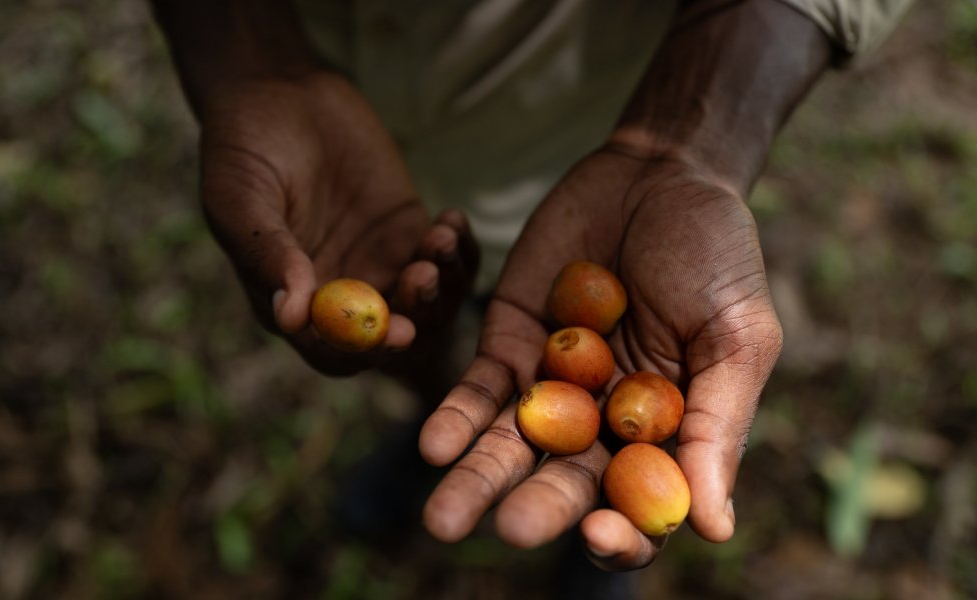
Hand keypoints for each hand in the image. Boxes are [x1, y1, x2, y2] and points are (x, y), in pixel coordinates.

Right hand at [199, 73, 476, 374]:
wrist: (278, 92)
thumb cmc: (244, 146)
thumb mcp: (241, 198)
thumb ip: (267, 255)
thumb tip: (290, 317)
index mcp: (290, 302)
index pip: (334, 351)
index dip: (367, 350)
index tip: (396, 332)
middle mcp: (338, 295)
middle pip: (391, 336)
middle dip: (416, 316)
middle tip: (423, 276)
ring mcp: (378, 265)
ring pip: (427, 303)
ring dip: (443, 284)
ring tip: (441, 237)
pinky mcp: (408, 233)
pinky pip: (446, 262)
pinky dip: (459, 252)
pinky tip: (450, 221)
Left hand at [418, 146, 783, 568]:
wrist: (660, 174)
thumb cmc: (718, 256)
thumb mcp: (736, 336)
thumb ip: (717, 425)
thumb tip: (714, 529)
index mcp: (665, 436)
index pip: (641, 508)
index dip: (621, 532)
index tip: (599, 531)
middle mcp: (603, 425)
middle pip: (565, 484)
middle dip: (536, 509)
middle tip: (509, 530)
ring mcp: (551, 388)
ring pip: (510, 448)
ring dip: (476, 482)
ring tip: (442, 519)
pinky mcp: (508, 345)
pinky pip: (479, 390)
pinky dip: (455, 418)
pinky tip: (432, 445)